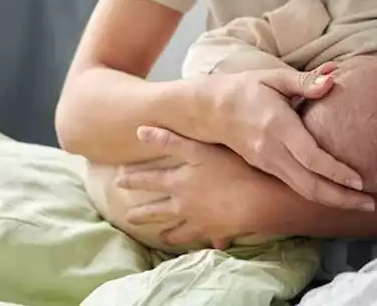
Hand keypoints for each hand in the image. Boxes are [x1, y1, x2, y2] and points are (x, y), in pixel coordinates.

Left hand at [117, 127, 277, 249]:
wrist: (258, 199)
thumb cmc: (230, 168)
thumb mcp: (198, 148)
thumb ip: (168, 139)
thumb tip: (139, 131)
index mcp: (177, 183)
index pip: (148, 181)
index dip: (132, 180)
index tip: (118, 182)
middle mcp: (183, 206)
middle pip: (157, 211)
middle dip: (142, 214)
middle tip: (129, 218)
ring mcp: (199, 222)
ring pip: (178, 231)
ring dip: (168, 234)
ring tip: (161, 237)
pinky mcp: (217, 232)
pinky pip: (207, 239)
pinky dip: (206, 241)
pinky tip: (211, 245)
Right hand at [200, 65, 372, 211]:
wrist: (211, 109)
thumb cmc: (246, 88)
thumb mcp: (274, 77)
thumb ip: (305, 81)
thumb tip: (333, 78)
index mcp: (277, 127)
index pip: (311, 157)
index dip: (337, 172)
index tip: (361, 181)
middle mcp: (272, 151)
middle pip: (310, 185)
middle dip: (342, 198)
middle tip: (371, 204)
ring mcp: (268, 164)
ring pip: (303, 191)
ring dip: (333, 201)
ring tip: (361, 204)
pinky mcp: (267, 169)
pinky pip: (296, 186)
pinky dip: (318, 194)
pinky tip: (337, 194)